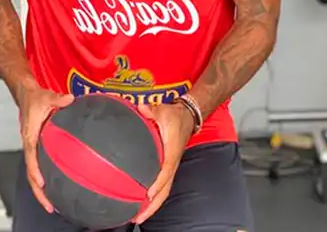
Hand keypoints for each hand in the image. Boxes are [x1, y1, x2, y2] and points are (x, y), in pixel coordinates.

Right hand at [20, 86, 73, 212]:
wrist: (26, 95)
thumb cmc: (34, 98)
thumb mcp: (46, 96)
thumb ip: (58, 99)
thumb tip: (69, 99)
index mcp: (30, 136)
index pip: (31, 157)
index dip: (35, 171)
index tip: (41, 184)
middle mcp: (30, 145)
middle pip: (31, 174)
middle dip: (39, 192)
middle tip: (50, 206)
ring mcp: (33, 148)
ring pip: (35, 174)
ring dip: (42, 190)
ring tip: (53, 205)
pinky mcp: (38, 148)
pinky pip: (40, 167)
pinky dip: (46, 179)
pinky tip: (56, 186)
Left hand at [132, 102, 195, 224]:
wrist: (188, 117)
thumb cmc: (176, 116)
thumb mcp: (164, 110)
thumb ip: (152, 110)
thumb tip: (141, 108)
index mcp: (172, 150)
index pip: (166, 170)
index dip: (158, 183)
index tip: (148, 194)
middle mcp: (172, 162)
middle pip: (165, 189)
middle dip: (153, 205)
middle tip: (138, 218)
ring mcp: (171, 167)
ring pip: (164, 191)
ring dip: (152, 206)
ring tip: (138, 217)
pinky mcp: (168, 168)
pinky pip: (162, 186)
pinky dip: (153, 199)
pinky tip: (142, 204)